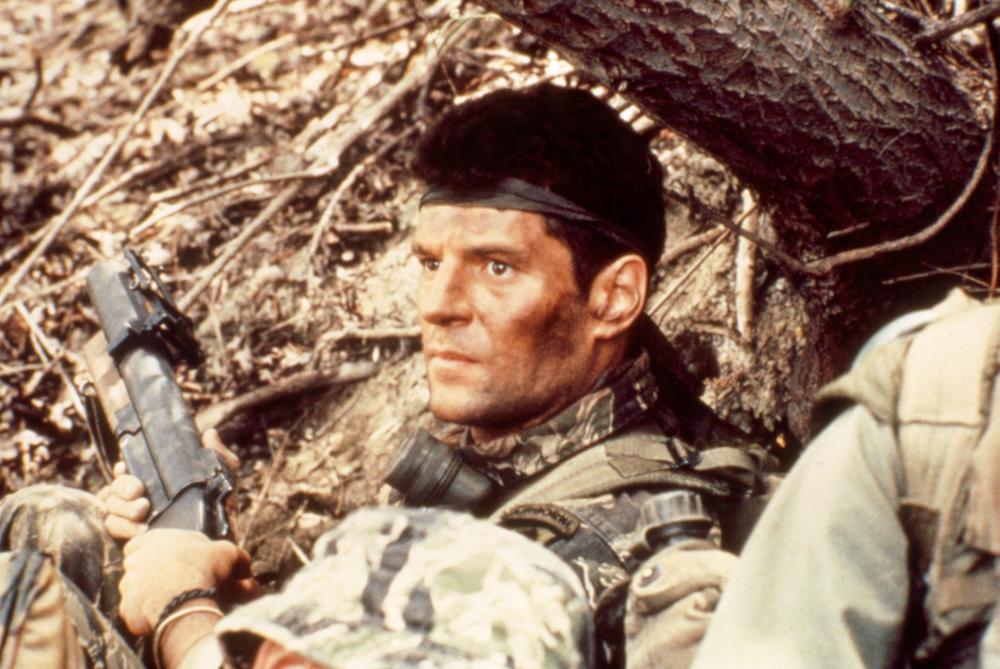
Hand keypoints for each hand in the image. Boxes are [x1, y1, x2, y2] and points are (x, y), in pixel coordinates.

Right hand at [97, 428, 238, 540]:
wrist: (218, 543)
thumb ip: (218, 455)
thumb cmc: (220, 509)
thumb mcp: (223, 479)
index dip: (123, 466)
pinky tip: (142, 530)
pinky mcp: (131, 536)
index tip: (126, 467)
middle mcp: (140, 496)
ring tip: (143, 511)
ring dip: (124, 507)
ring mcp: (133, 517)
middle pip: (116, 485)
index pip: (129, 467)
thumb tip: (209, 433)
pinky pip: (113, 528)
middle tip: (139, 492)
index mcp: (156, 480)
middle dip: (123, 485)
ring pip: (112, 505)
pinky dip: (124, 527)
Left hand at [118, 528, 252, 635]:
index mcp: (152, 539)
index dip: (155, 552)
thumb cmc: (203, 569)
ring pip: (134, 590)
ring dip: (148, 595)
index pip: (141, 542)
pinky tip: (164, 614)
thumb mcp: (227, 553)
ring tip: (169, 601)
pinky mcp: (126, 609)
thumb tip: (245, 569)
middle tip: (172, 583)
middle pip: (137, 566)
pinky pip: (135, 612)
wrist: (185, 599)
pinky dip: (147, 614)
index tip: (169, 561)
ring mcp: (127, 585)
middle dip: (150, 574)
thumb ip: (234, 557)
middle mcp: (134, 560)